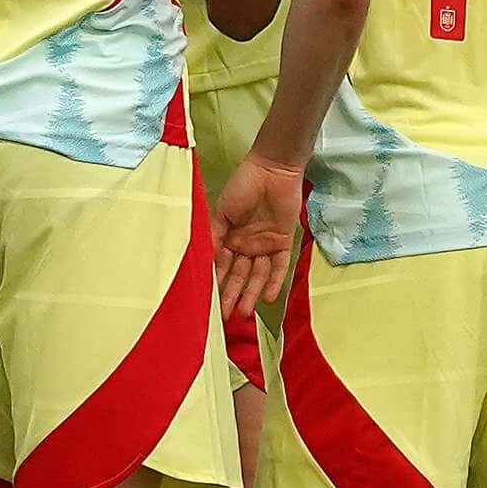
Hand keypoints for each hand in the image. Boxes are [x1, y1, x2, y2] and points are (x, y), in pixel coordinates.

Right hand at [210, 152, 304, 317]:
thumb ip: (214, 236)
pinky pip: (278, 266)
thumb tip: (203, 261)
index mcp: (228, 237)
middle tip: (226, 317)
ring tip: (244, 313)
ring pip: (257, 275)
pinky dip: (273, 282)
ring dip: (250, 293)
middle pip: (239, 275)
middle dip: (232, 295)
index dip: (216, 283)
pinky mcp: (282, 242)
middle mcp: (245, 245)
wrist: (271, 170)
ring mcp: (264, 245)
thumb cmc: (242, 186)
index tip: (209, 301)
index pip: (221, 266)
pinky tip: (266, 298)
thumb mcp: (222, 212)